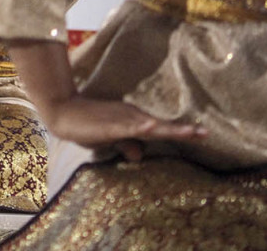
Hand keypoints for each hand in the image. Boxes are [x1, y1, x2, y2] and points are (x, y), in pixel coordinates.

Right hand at [42, 95, 207, 161]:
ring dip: (168, 129)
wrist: (62, 111)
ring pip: (148, 126)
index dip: (181, 131)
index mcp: (132, 121)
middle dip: (183, 130)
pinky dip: (139, 127)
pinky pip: (126, 127)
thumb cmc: (85, 125)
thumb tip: (139, 156)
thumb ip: (125, 144)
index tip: (203, 134)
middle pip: (161, 126)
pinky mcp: (107, 124)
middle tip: (205, 133)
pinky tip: (150, 127)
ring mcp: (120, 119)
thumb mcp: (109, 138)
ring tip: (188, 131)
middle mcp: (131, 117)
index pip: (161, 129)